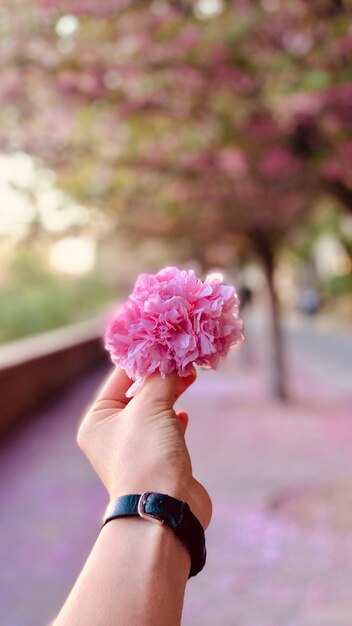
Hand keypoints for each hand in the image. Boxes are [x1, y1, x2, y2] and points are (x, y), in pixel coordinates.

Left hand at [77, 367, 211, 529]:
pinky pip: (165, 431)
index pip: (120, 377)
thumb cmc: (148, 453)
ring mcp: (134, 449)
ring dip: (170, 394)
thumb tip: (171, 359)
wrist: (165, 509)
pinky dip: (174, 419)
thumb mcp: (151, 406)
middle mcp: (111, 434)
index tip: (165, 341)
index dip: (144, 358)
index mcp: (98, 419)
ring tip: (189, 376)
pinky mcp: (157, 462)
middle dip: (161, 376)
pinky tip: (183, 415)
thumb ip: (160, 378)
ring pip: (153, 411)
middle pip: (137, 393)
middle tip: (182, 359)